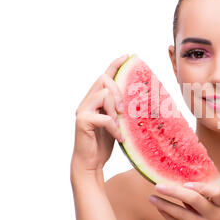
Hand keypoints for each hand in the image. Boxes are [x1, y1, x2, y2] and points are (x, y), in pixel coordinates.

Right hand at [71, 54, 127, 174]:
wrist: (91, 163)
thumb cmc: (103, 143)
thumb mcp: (117, 122)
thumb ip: (120, 109)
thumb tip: (136, 99)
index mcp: (95, 100)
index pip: (105, 76)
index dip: (115, 64)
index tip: (128, 55)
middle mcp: (87, 101)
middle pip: (104, 80)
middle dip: (119, 91)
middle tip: (124, 111)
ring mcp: (83, 110)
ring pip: (104, 94)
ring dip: (116, 109)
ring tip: (120, 125)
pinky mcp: (82, 121)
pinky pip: (104, 117)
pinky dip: (114, 127)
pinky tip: (119, 137)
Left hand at [148, 182, 219, 219]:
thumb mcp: (217, 211)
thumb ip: (202, 199)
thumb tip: (179, 184)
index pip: (216, 193)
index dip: (201, 187)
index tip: (185, 183)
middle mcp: (216, 217)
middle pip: (195, 200)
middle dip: (174, 191)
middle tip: (158, 185)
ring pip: (183, 214)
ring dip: (165, 204)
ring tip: (152, 198)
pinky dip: (168, 216)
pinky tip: (160, 209)